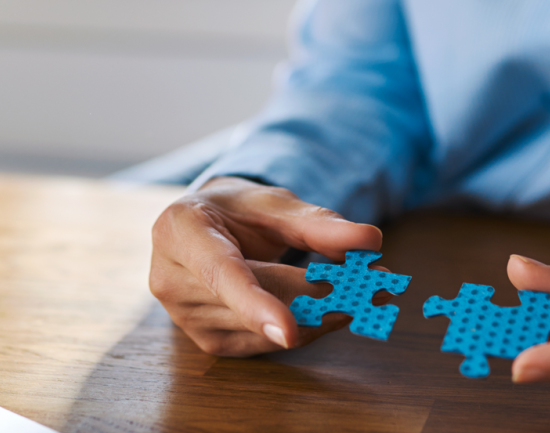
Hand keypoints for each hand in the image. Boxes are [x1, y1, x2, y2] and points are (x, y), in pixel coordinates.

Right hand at [150, 176, 382, 355]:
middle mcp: (171, 280)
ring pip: (266, 330)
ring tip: (366, 292)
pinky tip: (335, 310)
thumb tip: (369, 239)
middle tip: (377, 283)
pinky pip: (266, 345)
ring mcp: (186, 319)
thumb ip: (319, 223)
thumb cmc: (237, 211)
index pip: (219, 274)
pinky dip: (307, 328)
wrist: (207, 228)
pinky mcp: (209, 342)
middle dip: (320, 294)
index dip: (254, 303)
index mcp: (179, 231)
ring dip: (322, 314)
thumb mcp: (274, 203)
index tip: (288, 331)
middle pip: (257, 301)